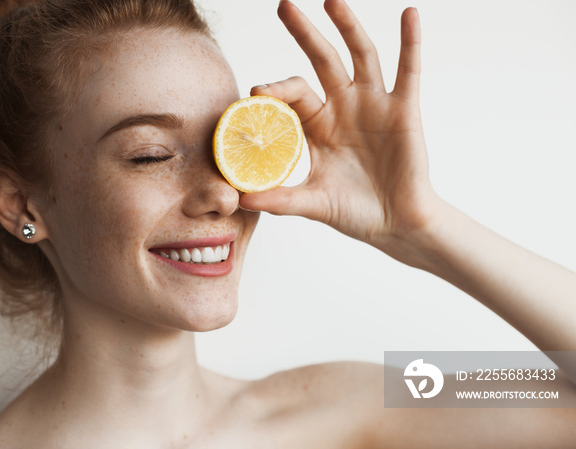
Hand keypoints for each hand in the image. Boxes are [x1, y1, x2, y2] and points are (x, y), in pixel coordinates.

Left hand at [240, 0, 442, 258]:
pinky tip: (409, 14)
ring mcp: (375, 105)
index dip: (275, 89)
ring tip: (331, 0)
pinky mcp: (404, 110)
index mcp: (317, 126)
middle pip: (321, 60)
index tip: (256, 92)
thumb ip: (279, 198)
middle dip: (304, 33)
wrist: (395, 224)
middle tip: (284, 6)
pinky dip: (410, 42)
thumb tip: (239, 200)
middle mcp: (344, 107)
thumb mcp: (313, 203)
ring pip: (360, 55)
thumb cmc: (354, 212)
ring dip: (348, 26)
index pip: (292, 95)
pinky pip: (409, 70)